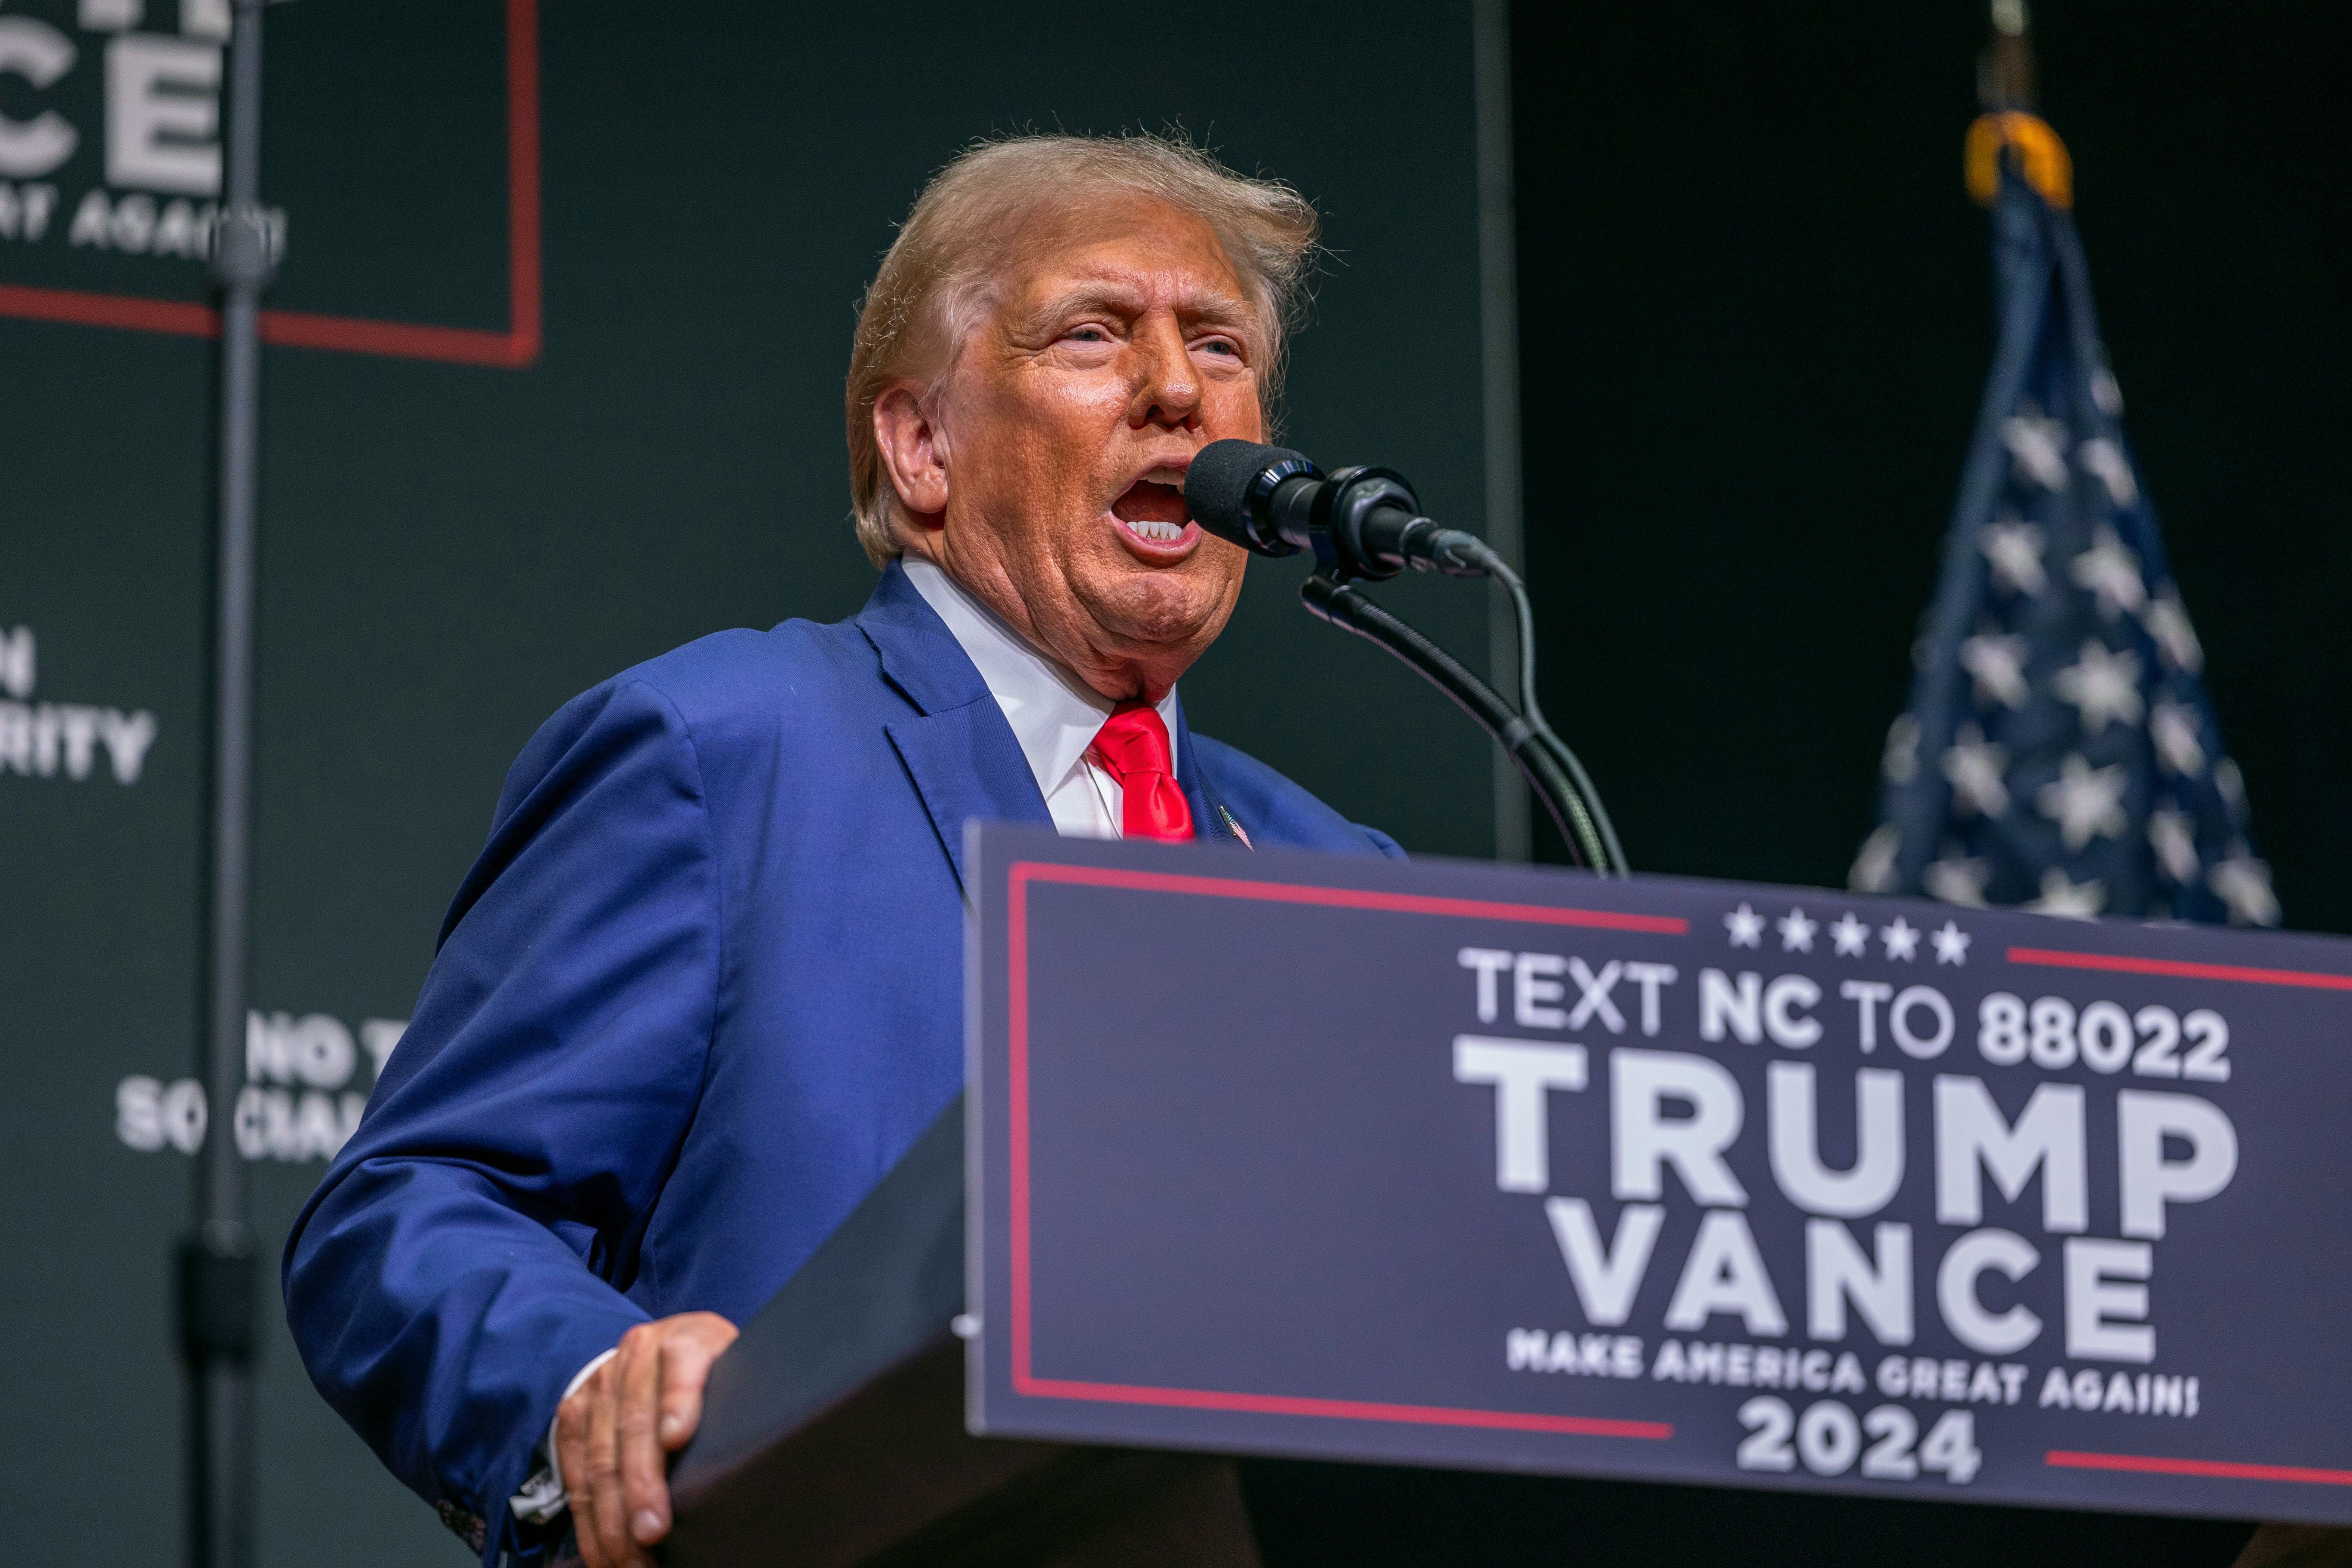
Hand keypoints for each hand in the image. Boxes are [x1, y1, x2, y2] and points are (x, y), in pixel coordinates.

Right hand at [556, 1310, 738, 1567]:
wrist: (659, 1346)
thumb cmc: (717, 1373)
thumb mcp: (739, 1370)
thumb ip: (746, 1396)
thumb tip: (770, 1445)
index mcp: (688, 1338)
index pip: (683, 1361)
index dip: (679, 1399)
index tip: (677, 1438)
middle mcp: (639, 1354)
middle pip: (635, 1423)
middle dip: (641, 1484)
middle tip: (652, 1532)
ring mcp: (601, 1383)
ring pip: (600, 1456)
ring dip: (612, 1516)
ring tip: (629, 1559)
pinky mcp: (573, 1413)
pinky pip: (574, 1472)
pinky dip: (588, 1519)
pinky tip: (604, 1553)